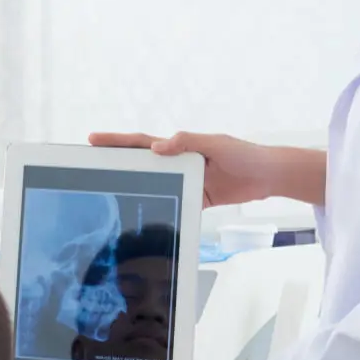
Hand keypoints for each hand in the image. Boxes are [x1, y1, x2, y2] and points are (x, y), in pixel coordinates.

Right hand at [89, 132, 280, 207]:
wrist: (268, 176)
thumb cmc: (245, 154)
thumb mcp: (216, 144)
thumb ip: (189, 143)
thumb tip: (159, 147)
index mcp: (179, 146)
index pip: (142, 143)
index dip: (117, 141)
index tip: (93, 140)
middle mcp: (178, 163)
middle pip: (141, 164)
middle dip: (116, 164)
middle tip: (90, 169)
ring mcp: (186, 181)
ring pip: (154, 185)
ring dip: (135, 189)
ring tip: (110, 197)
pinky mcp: (197, 198)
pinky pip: (174, 204)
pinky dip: (160, 210)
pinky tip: (145, 219)